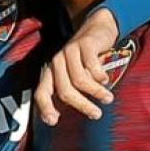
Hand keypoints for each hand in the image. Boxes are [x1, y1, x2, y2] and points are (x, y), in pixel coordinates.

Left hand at [34, 9, 118, 124]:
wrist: (97, 29)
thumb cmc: (86, 58)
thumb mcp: (76, 74)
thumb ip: (74, 91)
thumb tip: (78, 114)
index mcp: (51, 73)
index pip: (42, 93)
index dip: (46, 108)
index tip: (54, 121)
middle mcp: (56, 63)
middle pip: (64, 90)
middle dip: (82, 105)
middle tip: (96, 114)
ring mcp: (69, 52)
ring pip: (79, 80)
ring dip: (95, 92)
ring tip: (107, 98)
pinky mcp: (83, 44)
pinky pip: (91, 65)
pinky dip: (99, 76)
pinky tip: (105, 79)